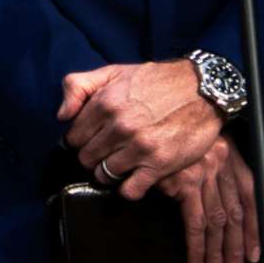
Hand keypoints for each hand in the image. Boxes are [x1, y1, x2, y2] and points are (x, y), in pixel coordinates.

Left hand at [58, 60, 226, 197]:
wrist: (202, 89)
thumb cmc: (155, 80)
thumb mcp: (113, 71)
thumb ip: (78, 86)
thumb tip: (61, 116)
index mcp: (104, 103)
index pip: (73, 137)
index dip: (79, 140)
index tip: (91, 140)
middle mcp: (119, 126)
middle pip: (86, 158)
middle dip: (92, 157)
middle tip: (105, 152)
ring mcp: (139, 147)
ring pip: (104, 175)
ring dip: (108, 173)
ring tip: (119, 164)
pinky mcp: (159, 164)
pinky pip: (130, 191)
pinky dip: (127, 189)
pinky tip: (133, 178)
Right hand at [160, 135, 261, 262]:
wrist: (164, 103)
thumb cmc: (177, 125)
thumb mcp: (204, 141)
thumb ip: (212, 169)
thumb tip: (212, 202)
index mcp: (232, 158)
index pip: (249, 201)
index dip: (253, 231)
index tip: (253, 255)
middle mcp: (223, 167)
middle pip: (234, 217)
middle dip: (236, 251)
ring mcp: (206, 175)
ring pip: (217, 224)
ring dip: (218, 255)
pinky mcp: (186, 182)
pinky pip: (195, 223)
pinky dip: (197, 247)